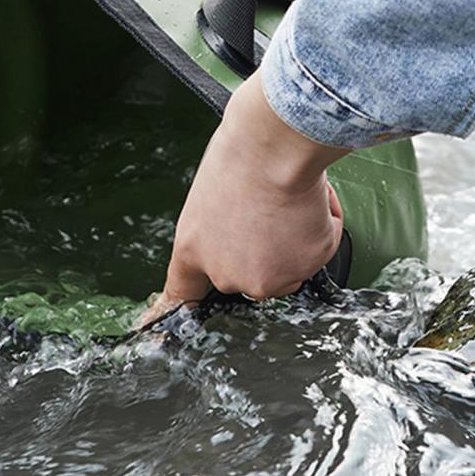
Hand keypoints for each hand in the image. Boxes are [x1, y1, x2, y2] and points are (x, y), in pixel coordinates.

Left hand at [140, 72, 348, 325]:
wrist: (274, 146)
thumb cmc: (240, 154)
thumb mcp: (212, 194)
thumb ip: (221, 226)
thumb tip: (245, 229)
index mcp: (193, 249)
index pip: (180, 292)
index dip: (171, 311)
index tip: (152, 329)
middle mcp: (226, 273)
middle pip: (249, 273)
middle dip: (264, 248)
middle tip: (267, 207)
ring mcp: (266, 277)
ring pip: (288, 263)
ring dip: (296, 237)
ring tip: (286, 196)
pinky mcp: (303, 269)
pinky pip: (320, 246)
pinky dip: (323, 222)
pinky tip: (308, 198)